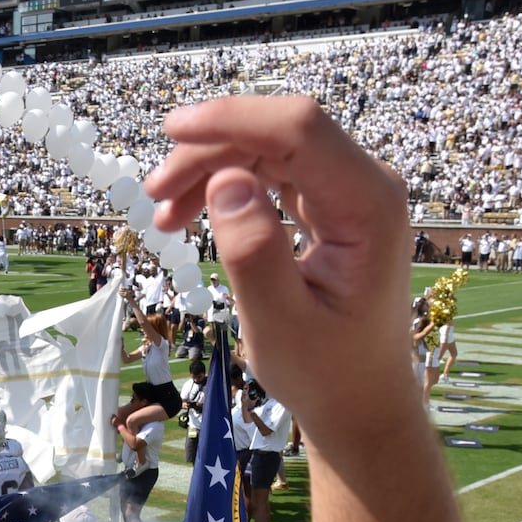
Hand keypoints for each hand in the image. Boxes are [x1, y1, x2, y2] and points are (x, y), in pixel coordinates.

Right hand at [146, 96, 414, 436]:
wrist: (359, 401)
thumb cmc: (324, 371)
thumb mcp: (279, 322)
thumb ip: (254, 251)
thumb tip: (226, 182)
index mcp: (368, 206)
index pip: (300, 130)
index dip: (233, 120)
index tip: (171, 131)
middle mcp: (366, 185)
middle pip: (279, 135)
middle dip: (211, 150)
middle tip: (153, 194)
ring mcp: (349, 193)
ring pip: (269, 150)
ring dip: (210, 169)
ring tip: (162, 215)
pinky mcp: (330, 207)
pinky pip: (272, 174)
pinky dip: (225, 186)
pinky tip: (189, 214)